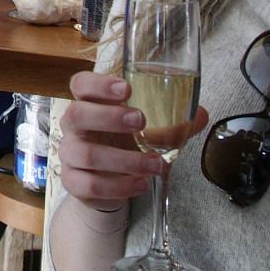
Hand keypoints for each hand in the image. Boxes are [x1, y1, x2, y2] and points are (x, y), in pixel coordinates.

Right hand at [56, 70, 207, 209]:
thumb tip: (199, 114)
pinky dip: (119, 186)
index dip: (99, 84)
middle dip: (108, 117)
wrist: (108, 185)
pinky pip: (90, 184)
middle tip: (140, 121)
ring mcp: (70, 154)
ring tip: (156, 164)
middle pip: (76, 114)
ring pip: (87, 154)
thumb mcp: (148, 131)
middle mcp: (74, 127)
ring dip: (125, 160)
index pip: (81, 85)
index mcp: (89, 104)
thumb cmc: (125, 145)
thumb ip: (173, 123)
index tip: (126, 89)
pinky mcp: (73, 182)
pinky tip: (141, 184)